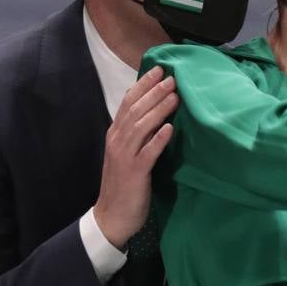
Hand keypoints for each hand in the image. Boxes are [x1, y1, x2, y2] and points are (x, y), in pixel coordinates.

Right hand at [93, 66, 178, 248]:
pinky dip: (158, 139)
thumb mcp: (128, 154)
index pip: (128, 103)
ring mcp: (124, 156)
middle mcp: (117, 141)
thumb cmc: (124, 184)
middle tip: (171, 77)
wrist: (111, 216)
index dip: (143, 85)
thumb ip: (138, 134)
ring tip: (174, 96)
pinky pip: (147, 153)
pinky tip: (169, 129)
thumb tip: (156, 113)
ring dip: (158, 110)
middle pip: (135, 110)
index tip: (159, 70)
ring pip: (141, 126)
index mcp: (115, 135)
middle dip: (154, 92)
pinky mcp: (134, 173)